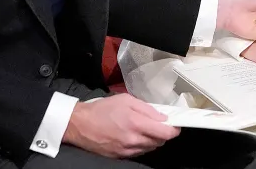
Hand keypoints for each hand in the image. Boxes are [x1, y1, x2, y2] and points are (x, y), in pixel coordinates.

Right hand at [63, 93, 179, 157]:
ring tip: (144, 129)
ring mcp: (127, 150)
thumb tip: (163, 117)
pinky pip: (139, 152)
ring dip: (152, 140)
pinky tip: (134, 136)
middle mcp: (133, 140)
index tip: (175, 125)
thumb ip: (147, 109)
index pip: (165, 133)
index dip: (173, 130)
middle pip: (159, 142)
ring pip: (150, 148)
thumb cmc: (102, 109)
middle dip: (162, 133)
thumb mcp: (126, 100)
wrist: (80, 125)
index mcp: (136, 123)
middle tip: (158, 124)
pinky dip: (141, 145)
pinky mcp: (121, 156)